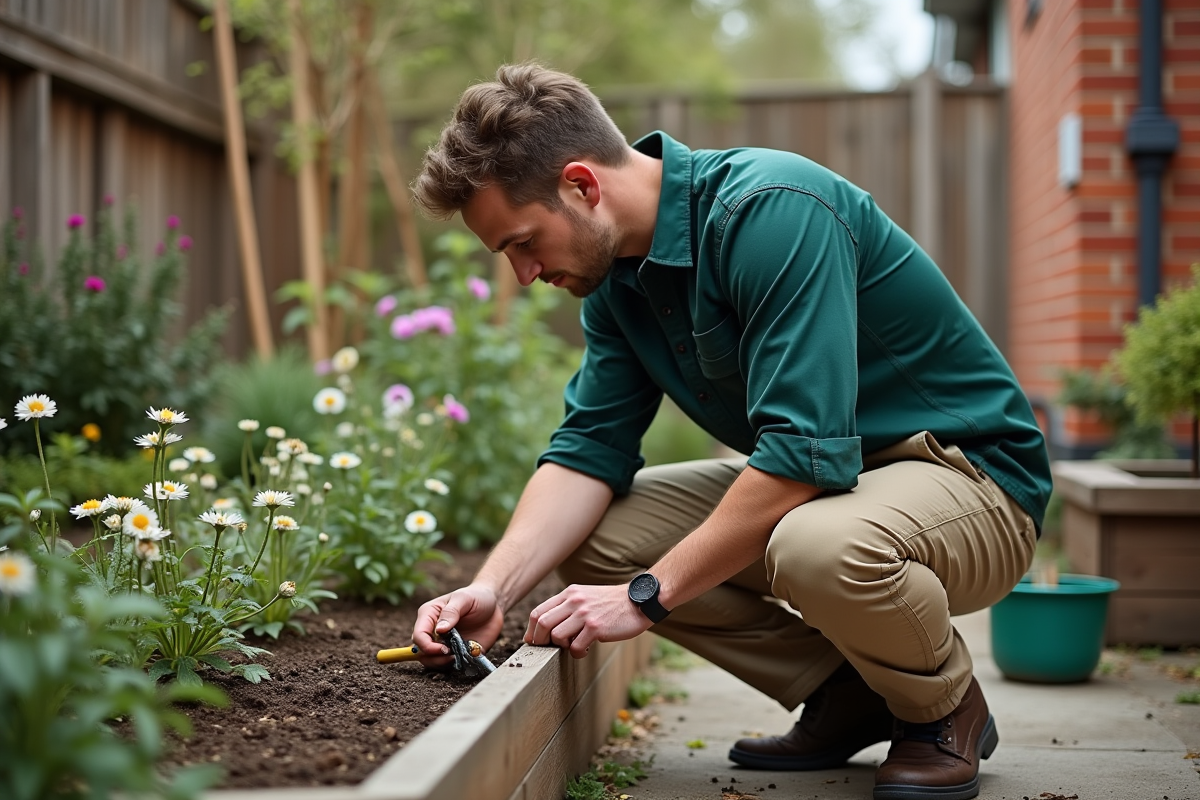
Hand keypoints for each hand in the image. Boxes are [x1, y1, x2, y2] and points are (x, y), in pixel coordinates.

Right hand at [412, 583, 504, 668]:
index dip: (427, 646)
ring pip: (432, 662)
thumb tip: (439, 630)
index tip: (444, 649)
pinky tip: (468, 656)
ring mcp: (443, 643)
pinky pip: (449, 665)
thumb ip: (451, 612)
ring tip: (459, 656)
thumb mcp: (464, 599)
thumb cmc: (476, 596)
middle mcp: (433, 631)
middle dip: (435, 658)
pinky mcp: (455, 652)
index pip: (418, 636)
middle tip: (452, 655)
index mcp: (429, 615)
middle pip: (421, 652)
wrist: (493, 605)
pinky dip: (457, 665)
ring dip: (444, 664)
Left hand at [524, 583, 652, 658]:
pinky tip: (586, 650)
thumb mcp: (586, 596)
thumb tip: (548, 627)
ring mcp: (584, 614)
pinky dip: (577, 653)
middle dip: (539, 641)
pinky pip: (575, 646)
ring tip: (572, 646)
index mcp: (569, 593)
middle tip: (547, 649)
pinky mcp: (596, 627)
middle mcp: (574, 601)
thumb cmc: (612, 603)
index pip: (538, 611)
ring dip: (561, 647)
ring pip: (556, 636)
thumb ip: (568, 606)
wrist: (639, 601)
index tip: (533, 641)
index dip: (531, 630)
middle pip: (541, 623)